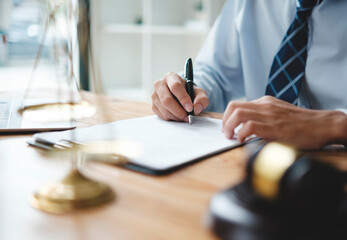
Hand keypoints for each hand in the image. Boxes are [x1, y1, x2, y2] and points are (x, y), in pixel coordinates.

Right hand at [151, 72, 208, 121]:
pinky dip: (172, 119)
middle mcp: (159, 84)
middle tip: (188, 117)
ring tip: (184, 117)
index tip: (190, 108)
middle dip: (179, 111)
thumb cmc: (189, 92)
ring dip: (176, 116)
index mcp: (171, 77)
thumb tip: (196, 108)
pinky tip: (178, 116)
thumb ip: (202, 99)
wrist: (181, 96)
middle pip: (166, 100)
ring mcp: (154, 95)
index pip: (175, 86)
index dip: (183, 98)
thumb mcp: (199, 93)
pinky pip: (162, 115)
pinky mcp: (153, 106)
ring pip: (164, 109)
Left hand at [222, 96, 346, 148]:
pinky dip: (242, 135)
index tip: (227, 127)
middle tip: (226, 133)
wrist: (322, 125)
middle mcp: (265, 105)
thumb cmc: (302, 124)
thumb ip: (264, 117)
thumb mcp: (279, 114)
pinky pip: (249, 127)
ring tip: (231, 137)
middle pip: (233, 106)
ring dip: (229, 127)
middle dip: (225, 121)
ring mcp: (269, 115)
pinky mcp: (274, 127)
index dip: (227, 117)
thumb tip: (247, 128)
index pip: (238, 104)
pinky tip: (244, 141)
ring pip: (238, 114)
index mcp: (265, 102)